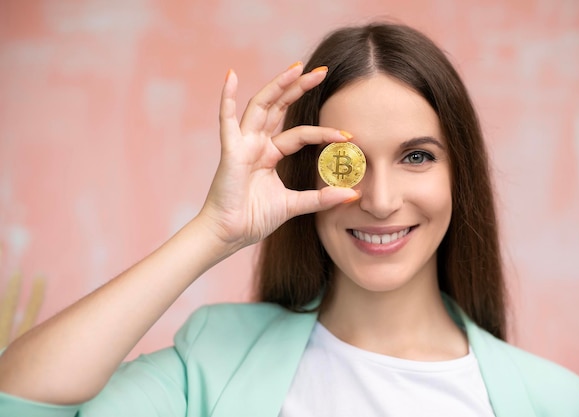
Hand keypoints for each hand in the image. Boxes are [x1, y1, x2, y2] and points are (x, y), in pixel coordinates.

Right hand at [198, 63, 358, 249]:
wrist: (229, 235)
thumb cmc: (254, 219)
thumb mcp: (293, 205)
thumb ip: (320, 198)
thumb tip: (352, 195)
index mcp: (269, 154)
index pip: (301, 134)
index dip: (324, 133)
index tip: (349, 136)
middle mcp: (256, 144)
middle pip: (280, 107)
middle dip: (299, 88)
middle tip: (322, 72)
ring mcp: (242, 144)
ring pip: (261, 106)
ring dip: (277, 85)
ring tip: (297, 68)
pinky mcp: (230, 150)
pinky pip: (227, 120)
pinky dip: (226, 98)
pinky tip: (231, 76)